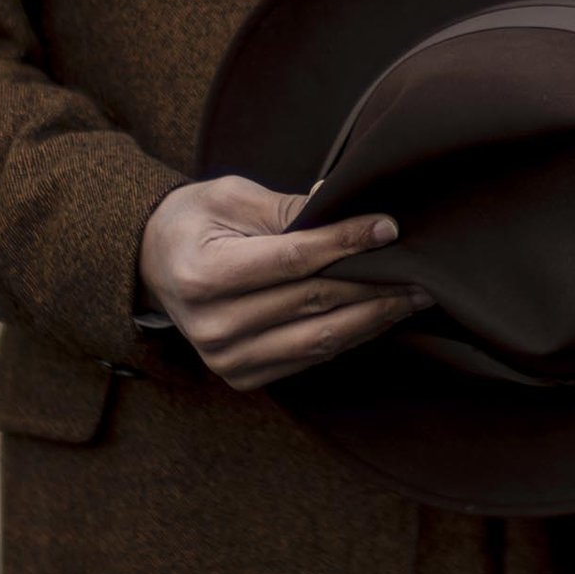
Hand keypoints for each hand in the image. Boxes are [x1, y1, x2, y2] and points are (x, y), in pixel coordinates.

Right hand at [137, 176, 424, 390]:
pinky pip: (311, 357)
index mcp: (204, 276)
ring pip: (320, 338)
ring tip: (415, 294)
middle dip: (374, 282)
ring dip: (374, 316)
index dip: (345, 243)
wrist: (152, 266)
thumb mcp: (228, 196)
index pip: (293, 260)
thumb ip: (285, 206)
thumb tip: (342, 201)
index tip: (388, 227)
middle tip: (422, 266)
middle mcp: (213, 326)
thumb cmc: (193, 221)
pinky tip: (381, 315)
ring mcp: (227, 359)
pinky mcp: (243, 377)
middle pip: (313, 301)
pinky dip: (351, 335)